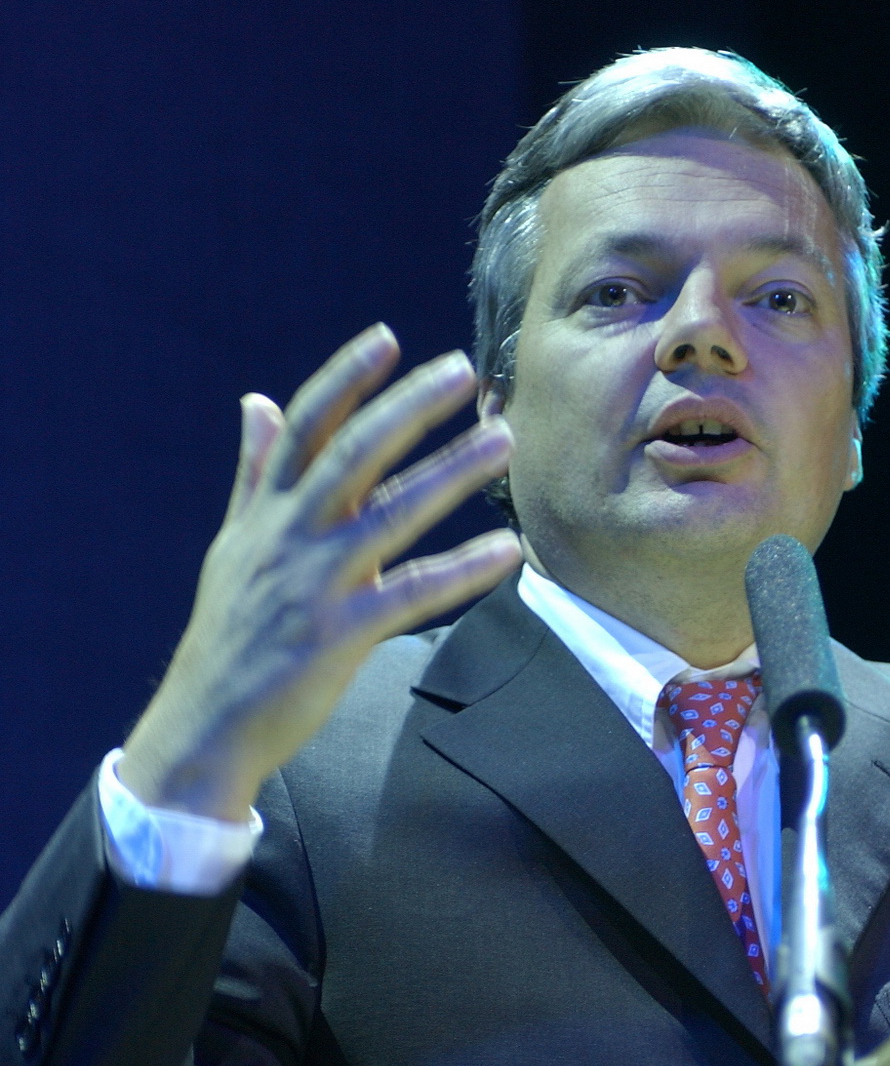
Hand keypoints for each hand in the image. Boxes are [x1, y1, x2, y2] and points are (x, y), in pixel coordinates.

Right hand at [119, 325, 518, 820]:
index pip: (306, 427)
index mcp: (266, 512)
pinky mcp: (339, 636)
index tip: (388, 339)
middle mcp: (288, 536)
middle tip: (463, 370)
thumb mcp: (234, 545)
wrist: (205, 725)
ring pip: (392, 513)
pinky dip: (461, 570)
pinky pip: (411, 594)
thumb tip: (255, 400)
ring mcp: (314, 584)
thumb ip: (253, 473)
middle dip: (410, 406)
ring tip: (502, 440)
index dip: (345, 379)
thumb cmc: (231, 635)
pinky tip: (507, 551)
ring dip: (452, 471)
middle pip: (354, 452)